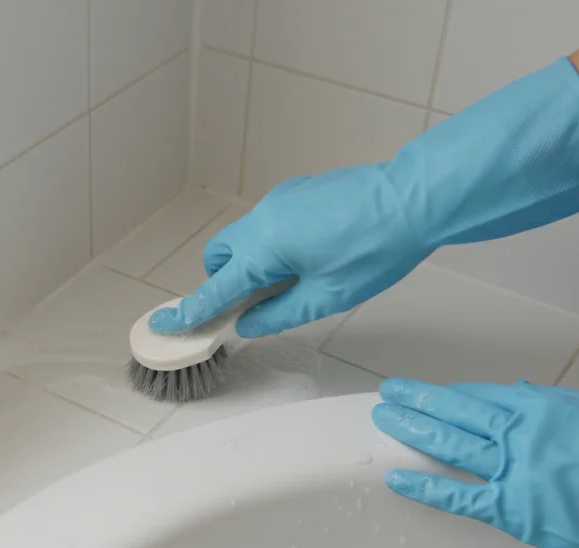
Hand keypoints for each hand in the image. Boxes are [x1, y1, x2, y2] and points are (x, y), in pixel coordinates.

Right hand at [151, 57, 578, 338]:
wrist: (415, 198)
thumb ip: (277, 315)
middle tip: (251, 308)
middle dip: (223, 283)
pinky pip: (268, 224)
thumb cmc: (375, 249)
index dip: (189, 313)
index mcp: (263, 249)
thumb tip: (248, 323)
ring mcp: (279, 200)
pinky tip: (311, 258)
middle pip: (220, 258)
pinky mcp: (298, 192)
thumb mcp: (325, 298)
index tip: (163, 325)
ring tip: (293, 283)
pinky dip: (272, 246)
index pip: (214, 289)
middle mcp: (261, 219)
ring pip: (245, 239)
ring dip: (252, 265)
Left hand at [372, 378, 578, 547]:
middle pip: (456, 412)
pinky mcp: (513, 510)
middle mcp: (520, 433)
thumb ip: (550, 405)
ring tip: (385, 420)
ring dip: (412, 431)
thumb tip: (517, 395)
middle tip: (389, 394)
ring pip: (450, 445)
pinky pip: (458, 496)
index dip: (450, 395)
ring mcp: (513, 471)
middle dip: (417, 401)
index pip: (481, 396)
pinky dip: (425, 487)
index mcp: (541, 407)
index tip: (428, 393)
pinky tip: (397, 478)